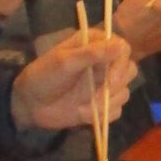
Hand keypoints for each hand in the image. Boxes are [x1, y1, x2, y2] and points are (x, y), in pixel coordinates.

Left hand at [12, 29, 134, 133]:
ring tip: (83, 107)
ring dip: (107, 102)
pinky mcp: (102, 104)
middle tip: (99, 95)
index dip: (121, 64)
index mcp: (95, 45)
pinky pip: (117, 110)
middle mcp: (103, 63)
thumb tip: (119, 46)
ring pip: (124, 92)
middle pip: (130, 70)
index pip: (123, 48)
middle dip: (117, 85)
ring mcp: (104, 85)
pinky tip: (83, 114)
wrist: (30, 105)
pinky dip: (103, 115)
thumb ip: (91, 54)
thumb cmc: (43, 76)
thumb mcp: (64, 62)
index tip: (111, 80)